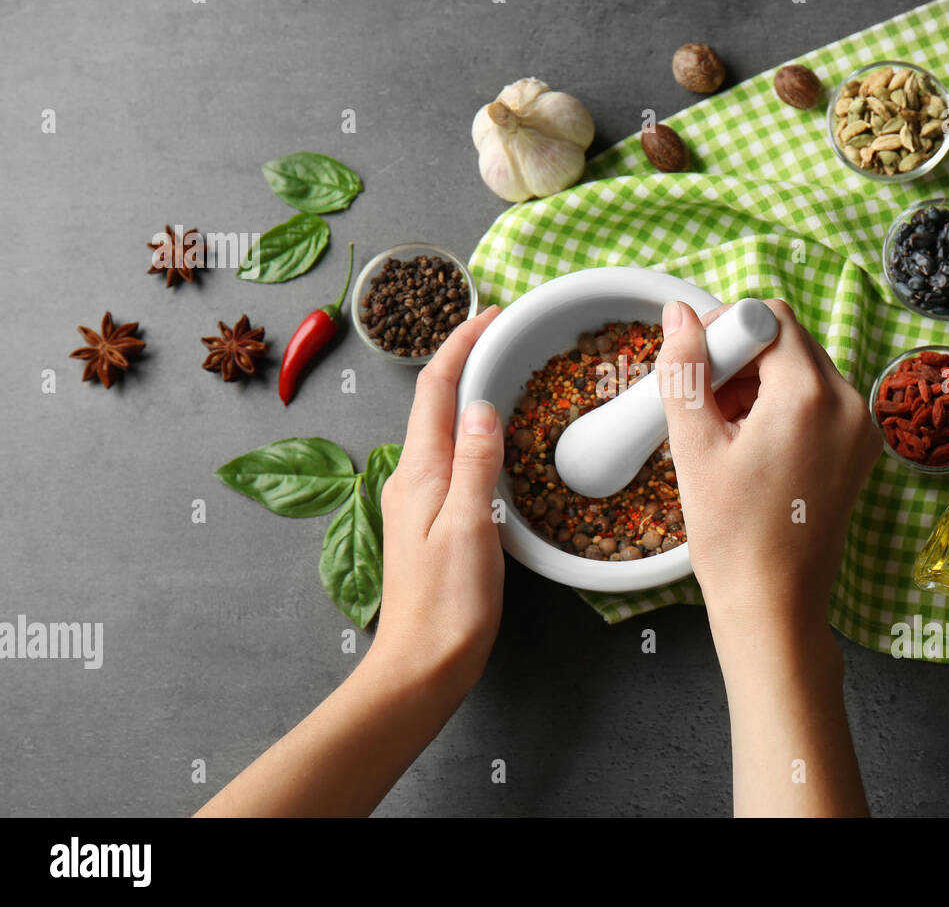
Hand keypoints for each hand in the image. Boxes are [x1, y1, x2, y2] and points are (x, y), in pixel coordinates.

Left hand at [371, 305, 505, 694]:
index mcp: (418, 471)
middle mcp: (411, 477)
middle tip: (507, 333)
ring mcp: (418, 499)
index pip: (437, 387)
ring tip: (506, 371)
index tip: (493, 312)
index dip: (462, 342)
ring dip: (470, 393)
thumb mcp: (470, 526)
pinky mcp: (431, 520)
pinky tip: (497, 438)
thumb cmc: (447, 605)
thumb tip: (481, 405)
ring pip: (444, 428)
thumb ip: (475, 462)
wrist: (423, 665)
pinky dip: (474, 432)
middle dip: (467, 358)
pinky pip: (452, 458)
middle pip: (436, 400)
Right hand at [656, 299, 880, 651]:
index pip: (768, 318)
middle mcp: (848, 403)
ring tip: (728, 435)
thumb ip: (685, 370)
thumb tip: (680, 314)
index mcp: (809, 396)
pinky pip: (820, 401)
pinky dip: (784, 407)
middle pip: (789, 341)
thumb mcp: (694, 447)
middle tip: (709, 408)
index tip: (701, 374)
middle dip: (742, 360)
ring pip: (803, 369)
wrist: (774, 604)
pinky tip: (753, 447)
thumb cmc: (733, 536)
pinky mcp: (859, 449)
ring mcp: (860, 428)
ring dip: (760, 384)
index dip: (726, 334)